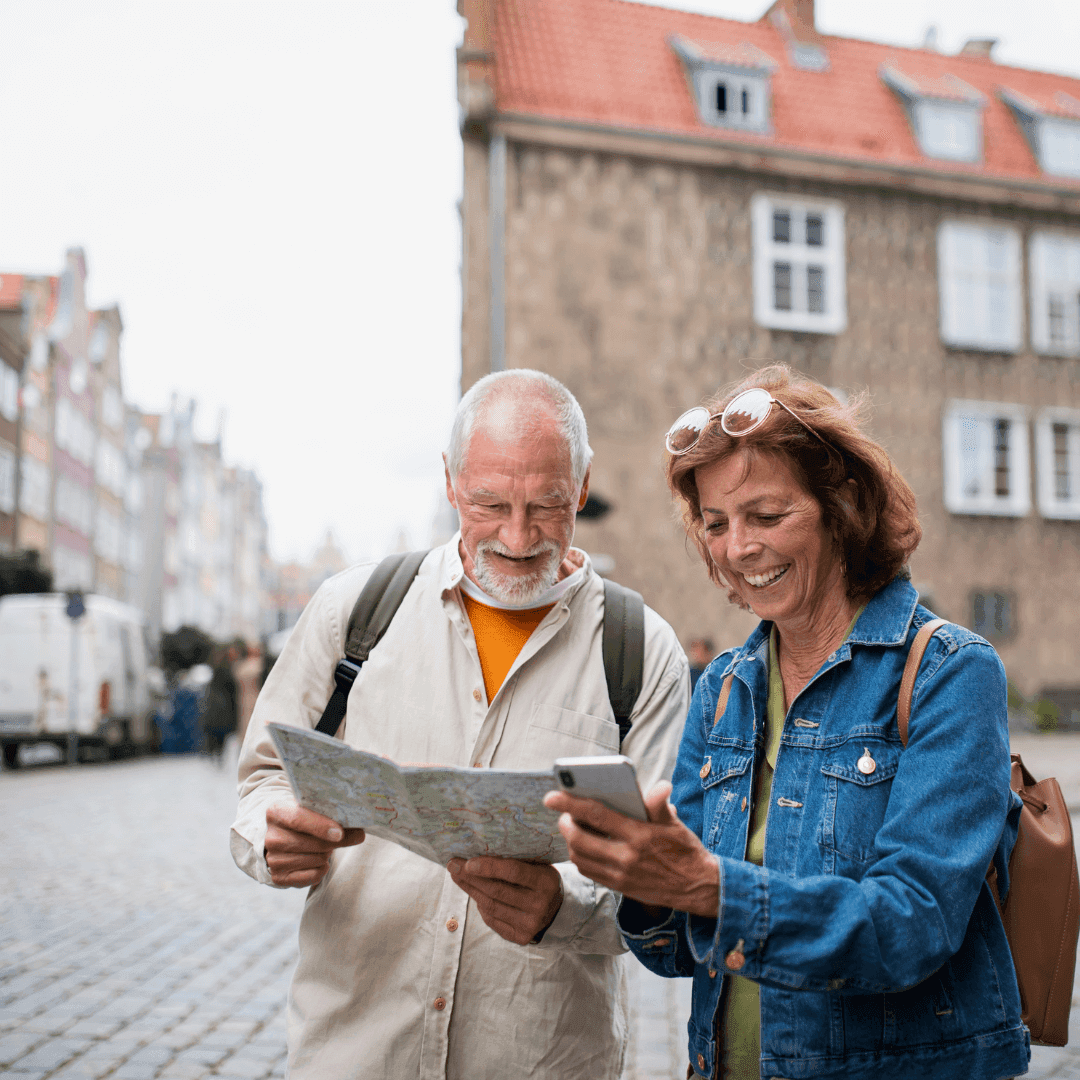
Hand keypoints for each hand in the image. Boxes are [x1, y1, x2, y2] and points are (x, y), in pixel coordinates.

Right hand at [264, 802, 365, 887]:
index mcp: (276, 813)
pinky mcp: (279, 878)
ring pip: (316, 859)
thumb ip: (329, 814)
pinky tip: (319, 860)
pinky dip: (323, 868)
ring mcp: (273, 860)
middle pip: (311, 843)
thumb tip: (358, 828)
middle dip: (335, 842)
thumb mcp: (311, 810)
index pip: (299, 819)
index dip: (321, 826)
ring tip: (323, 847)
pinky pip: (313, 876)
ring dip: (327, 854)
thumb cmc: (304, 821)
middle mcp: (271, 838)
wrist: (284, 839)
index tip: (340, 833)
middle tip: (351, 837)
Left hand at [447, 857, 563, 944]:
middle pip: (496, 890)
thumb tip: (478, 851)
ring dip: (470, 890)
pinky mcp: (520, 937)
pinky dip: (480, 906)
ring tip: (458, 876)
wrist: (557, 911)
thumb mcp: (538, 865)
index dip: (489, 867)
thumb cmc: (540, 880)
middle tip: (453, 865)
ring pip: (490, 905)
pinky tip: (474, 894)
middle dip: (470, 877)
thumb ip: (516, 860)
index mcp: (545, 882)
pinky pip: (492, 920)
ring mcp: (529, 924)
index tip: (467, 862)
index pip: (513, 872)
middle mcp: (539, 905)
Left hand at [543, 781, 719, 917]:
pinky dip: (580, 857)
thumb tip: (660, 787)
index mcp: (640, 835)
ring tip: (572, 827)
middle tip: (563, 813)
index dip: (571, 803)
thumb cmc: (685, 850)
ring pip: (580, 857)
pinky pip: (589, 871)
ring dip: (570, 841)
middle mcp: (627, 857)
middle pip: (579, 840)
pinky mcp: (619, 887)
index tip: (552, 795)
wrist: (697, 887)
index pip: (597, 814)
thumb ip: (660, 805)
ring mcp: (621, 875)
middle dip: (564, 824)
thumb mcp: (675, 824)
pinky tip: (583, 845)